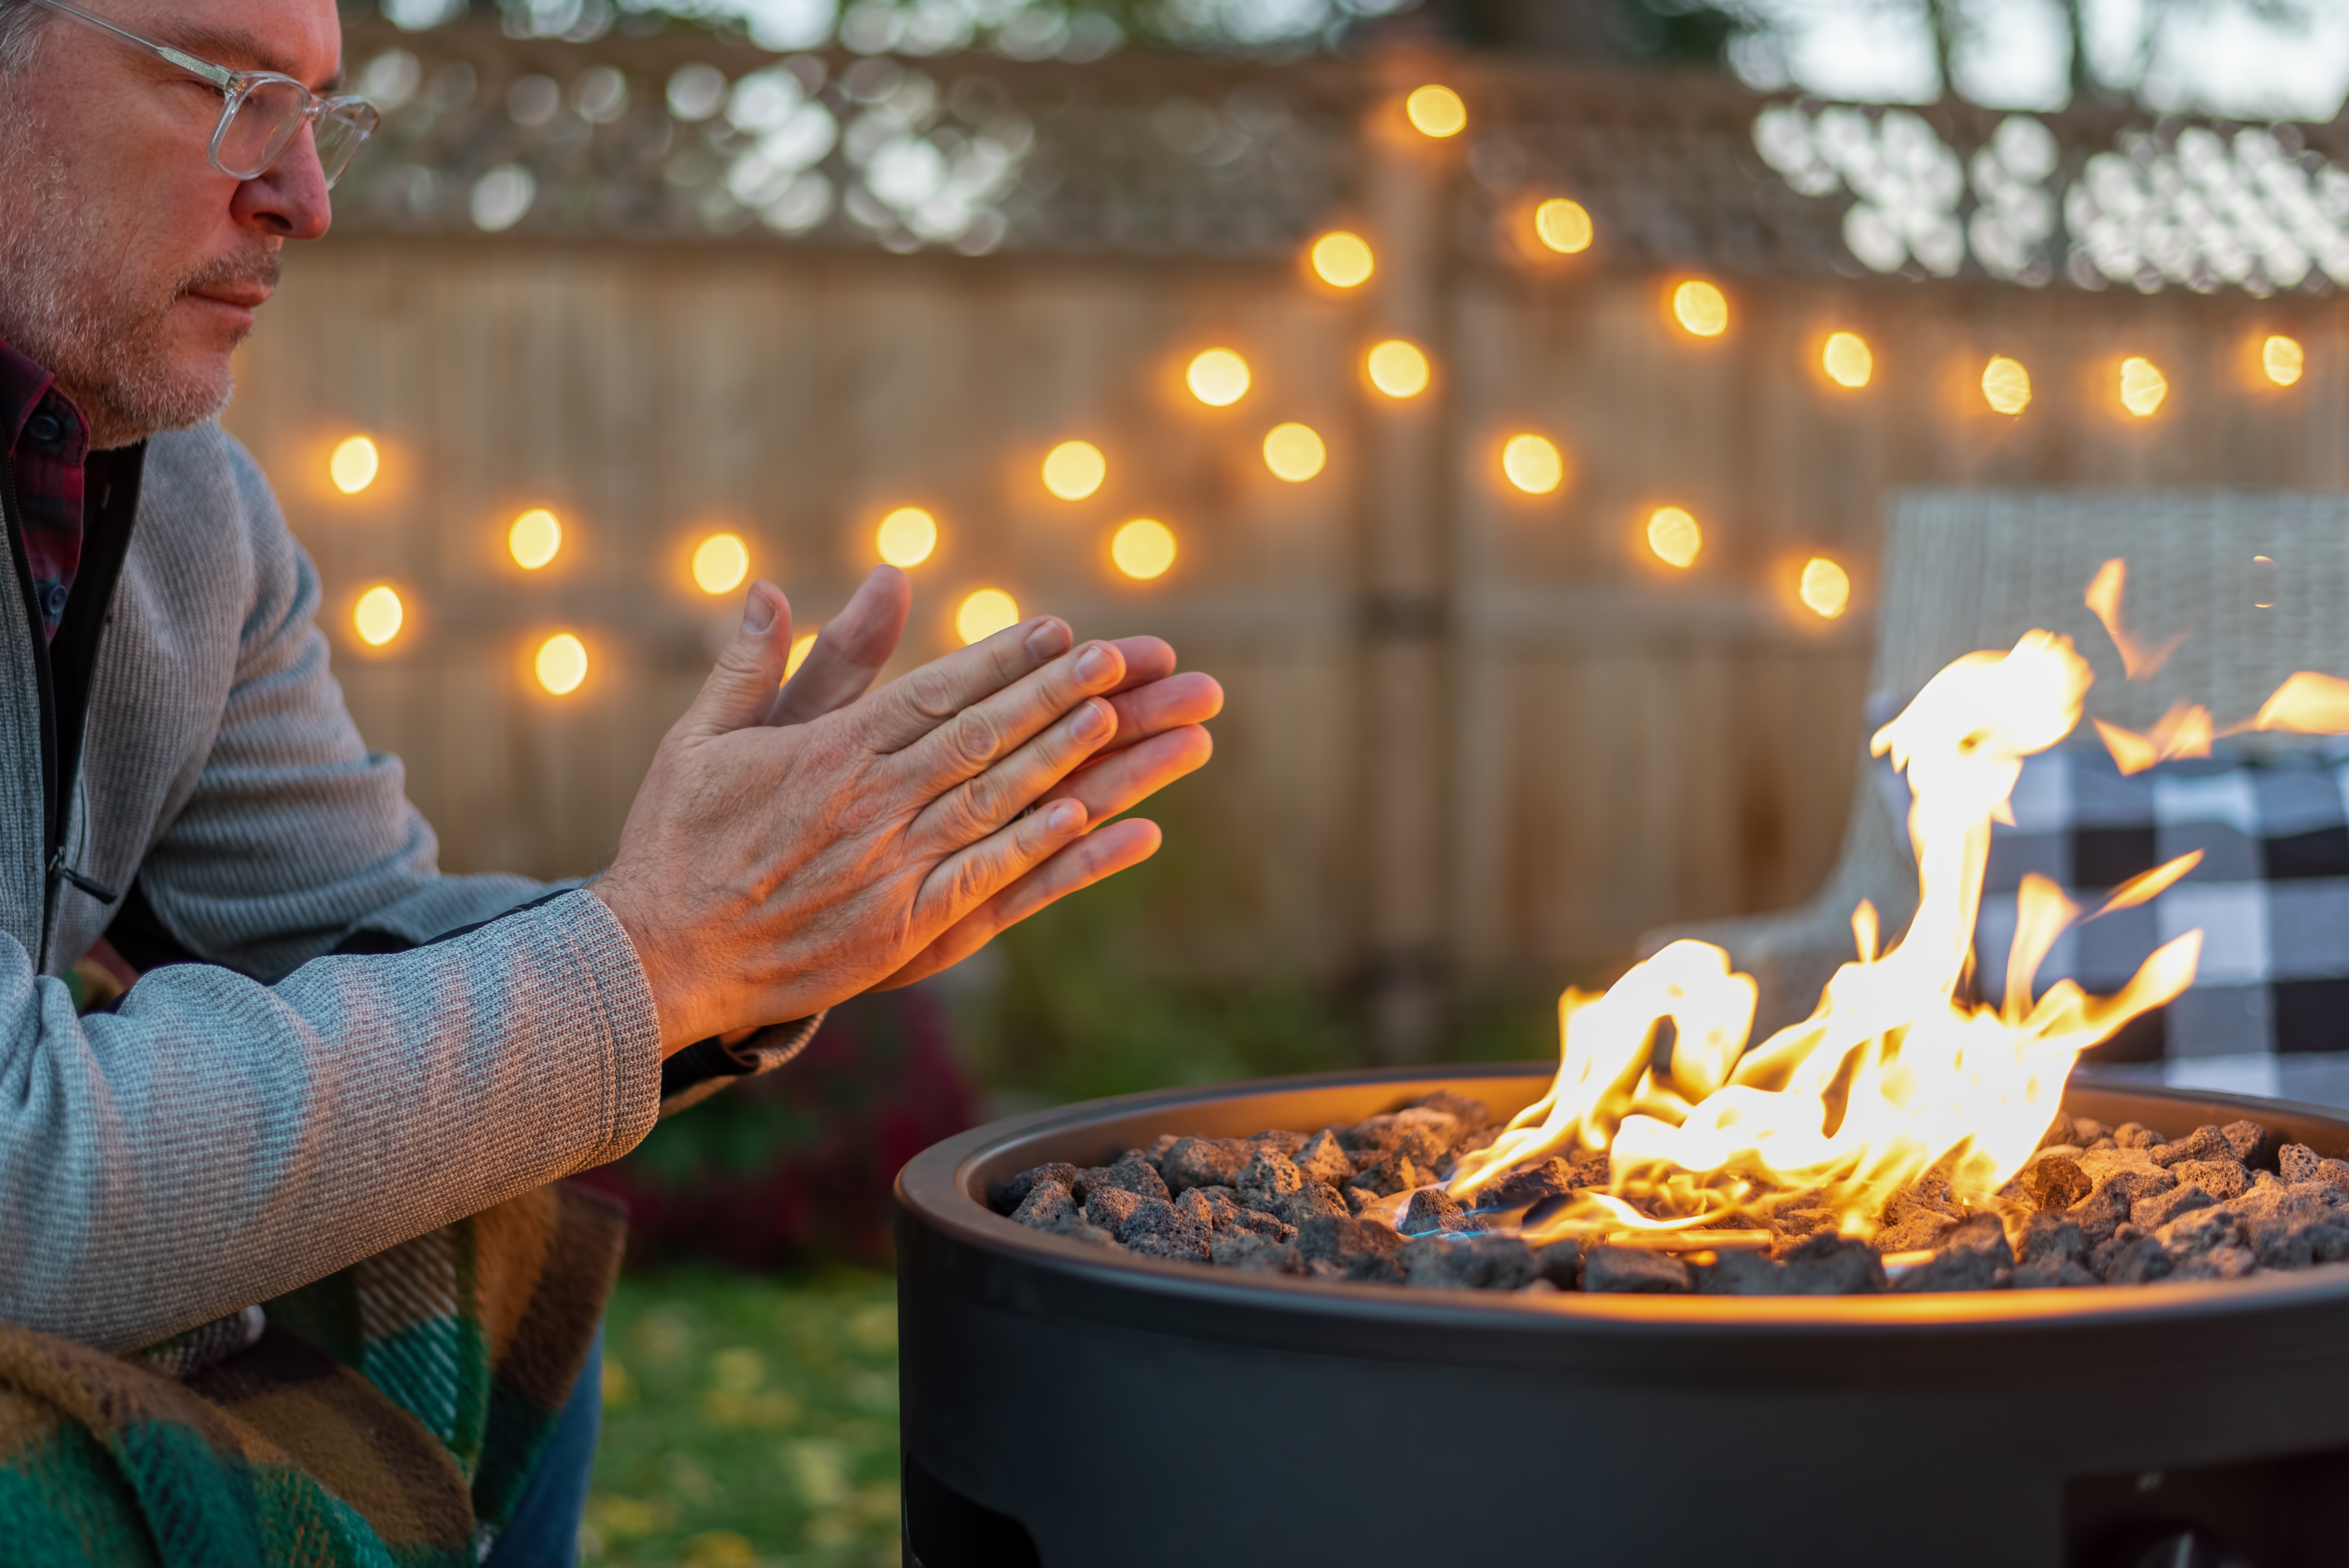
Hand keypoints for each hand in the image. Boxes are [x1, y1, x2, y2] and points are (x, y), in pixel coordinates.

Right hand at [592, 573, 1219, 1053]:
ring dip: (1061, 758)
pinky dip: (1037, 850)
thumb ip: (747, 663)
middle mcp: (867, 804)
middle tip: (1116, 657)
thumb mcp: (697, 737)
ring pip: (992, 801)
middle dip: (1052, 695)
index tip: (1056, 629)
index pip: (933, 692)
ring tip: (1120, 718)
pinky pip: (982, 882)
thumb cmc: (677, 842)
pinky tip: (1088, 821)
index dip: (1000, 659)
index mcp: (827, 752)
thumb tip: (771, 588)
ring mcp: (888, 869)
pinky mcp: (899, 930)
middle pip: (978, 737)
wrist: (656, 959)